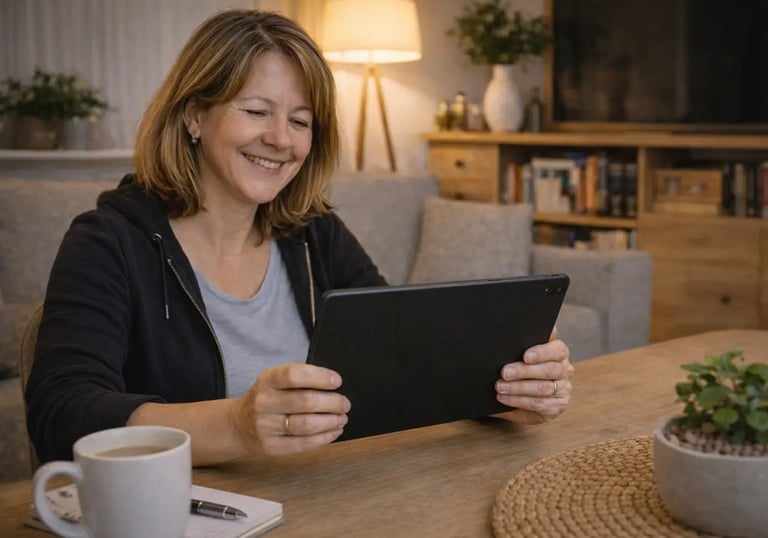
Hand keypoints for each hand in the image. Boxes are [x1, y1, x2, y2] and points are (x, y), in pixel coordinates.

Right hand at [230, 363, 349, 455]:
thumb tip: (334, 385)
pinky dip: (325, 437)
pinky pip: (304, 443)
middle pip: (306, 401)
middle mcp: (264, 402)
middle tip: (345, 403)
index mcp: (267, 380)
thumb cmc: (268, 399)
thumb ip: (300, 380)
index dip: (320, 377)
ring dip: (331, 421)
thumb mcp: (275, 381)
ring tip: (341, 418)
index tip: (337, 381)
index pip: (295, 375)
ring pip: (307, 425)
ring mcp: (265, 426)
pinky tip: (333, 431)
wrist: (239, 425)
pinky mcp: (271, 447)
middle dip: (333, 403)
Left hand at [494, 327, 573, 424]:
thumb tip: (521, 326)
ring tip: (500, 386)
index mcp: (559, 353)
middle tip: (505, 372)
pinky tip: (505, 398)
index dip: (542, 352)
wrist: (521, 396)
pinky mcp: (557, 406)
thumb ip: (526, 340)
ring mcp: (563, 389)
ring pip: (543, 388)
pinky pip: (538, 404)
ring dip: (518, 388)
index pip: (557, 350)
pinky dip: (519, 401)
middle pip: (549, 370)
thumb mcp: (521, 353)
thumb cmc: (522, 368)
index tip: (525, 356)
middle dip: (524, 371)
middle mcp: (565, 370)